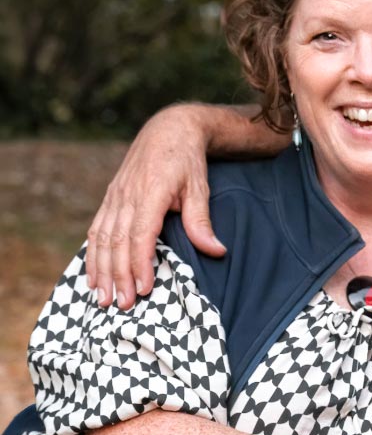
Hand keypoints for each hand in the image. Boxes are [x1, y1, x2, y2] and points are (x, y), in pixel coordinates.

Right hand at [87, 105, 225, 308]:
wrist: (168, 130)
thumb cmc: (187, 160)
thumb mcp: (199, 187)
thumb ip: (202, 221)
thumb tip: (217, 251)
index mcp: (151, 192)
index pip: (141, 234)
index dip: (140, 263)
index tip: (144, 289)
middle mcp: (127, 196)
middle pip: (117, 242)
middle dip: (119, 276)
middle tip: (123, 305)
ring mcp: (114, 197)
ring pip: (102, 239)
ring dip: (101, 271)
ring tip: (103, 299)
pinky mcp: (110, 198)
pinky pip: (96, 230)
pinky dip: (92, 255)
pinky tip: (93, 277)